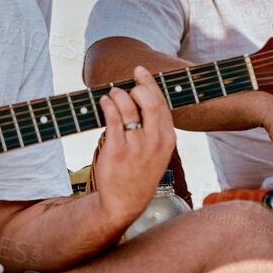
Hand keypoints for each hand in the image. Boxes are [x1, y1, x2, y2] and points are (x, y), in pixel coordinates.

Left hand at [93, 66, 177, 230]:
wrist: (125, 201)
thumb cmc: (139, 172)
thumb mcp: (158, 151)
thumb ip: (156, 127)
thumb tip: (143, 95)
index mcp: (168, 139)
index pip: (162, 103)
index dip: (150, 84)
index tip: (140, 71)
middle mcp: (155, 141)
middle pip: (149, 101)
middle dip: (137, 87)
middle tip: (126, 86)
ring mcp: (136, 146)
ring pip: (128, 107)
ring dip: (118, 94)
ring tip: (111, 94)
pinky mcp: (117, 150)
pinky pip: (112, 118)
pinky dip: (107, 105)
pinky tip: (103, 102)